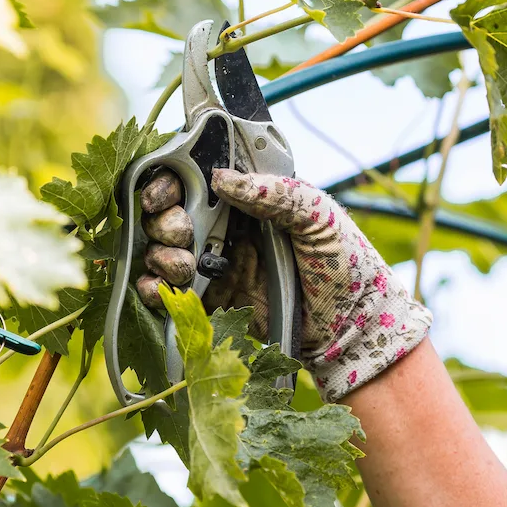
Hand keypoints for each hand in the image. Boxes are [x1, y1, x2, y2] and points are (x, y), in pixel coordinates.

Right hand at [137, 168, 432, 401]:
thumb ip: (274, 193)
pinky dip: (154, 289)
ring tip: (184, 264)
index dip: (171, 180)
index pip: (197, 179)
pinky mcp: (212, 303)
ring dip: (160, 255)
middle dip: (164, 220)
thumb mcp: (318, 216)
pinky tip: (162, 288)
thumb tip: (221, 178)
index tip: (164, 192)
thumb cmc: (346, 264)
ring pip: (163, 252)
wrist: (352, 328)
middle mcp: (228, 228)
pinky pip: (169, 293)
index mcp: (251, 200)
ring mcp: (217, 266)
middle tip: (182, 232)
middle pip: (170, 214)